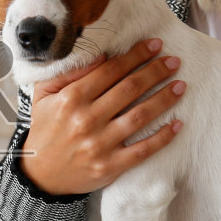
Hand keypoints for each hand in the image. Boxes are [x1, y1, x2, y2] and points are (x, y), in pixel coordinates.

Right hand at [19, 39, 185, 196]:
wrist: (40, 174)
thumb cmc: (45, 129)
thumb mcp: (44, 95)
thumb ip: (68, 73)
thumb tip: (99, 55)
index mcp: (71, 99)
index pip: (110, 70)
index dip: (136, 55)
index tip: (155, 45)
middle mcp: (86, 120)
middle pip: (129, 89)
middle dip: (155, 72)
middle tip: (174, 61)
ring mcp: (99, 144)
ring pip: (140, 116)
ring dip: (164, 98)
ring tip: (181, 86)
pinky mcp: (110, 166)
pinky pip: (143, 150)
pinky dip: (163, 137)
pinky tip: (177, 124)